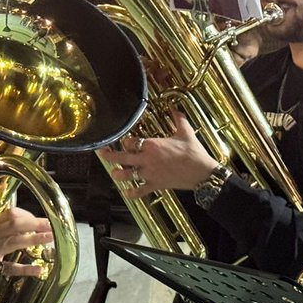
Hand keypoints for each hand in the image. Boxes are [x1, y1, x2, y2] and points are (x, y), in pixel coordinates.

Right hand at [0, 207, 54, 290]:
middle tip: (54, 224)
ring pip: (15, 241)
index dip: (29, 216)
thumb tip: (16, 223)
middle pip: (15, 223)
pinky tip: (39, 270)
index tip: (41, 220)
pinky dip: (25, 269)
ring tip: (52, 239)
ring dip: (36, 239)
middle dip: (36, 223)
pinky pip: (9, 268)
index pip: (11, 214)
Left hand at [98, 109, 216, 196]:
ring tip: (114, 173)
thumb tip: (175, 108)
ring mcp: (150, 173)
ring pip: (128, 175)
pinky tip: (126, 193)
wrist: (201, 172)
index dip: (126, 142)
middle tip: (101, 153)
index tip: (125, 141)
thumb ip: (178, 119)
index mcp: (153, 145)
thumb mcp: (186, 132)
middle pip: (122, 158)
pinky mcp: (155, 184)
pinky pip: (140, 191)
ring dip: (119, 174)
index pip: (131, 142)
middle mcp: (147, 159)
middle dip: (110, 156)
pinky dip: (132, 193)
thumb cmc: (193, 152)